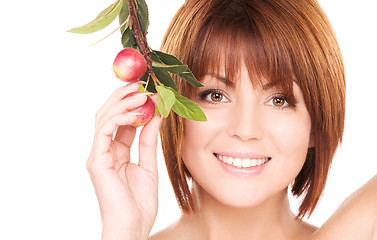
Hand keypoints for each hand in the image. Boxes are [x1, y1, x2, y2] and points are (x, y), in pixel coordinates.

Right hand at [86, 82, 161, 239]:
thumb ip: (149, 141)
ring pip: (104, 118)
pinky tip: (135, 113)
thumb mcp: (149, 164)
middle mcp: (104, 150)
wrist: (132, 227)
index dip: (133, 104)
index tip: (148, 89)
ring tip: (141, 92)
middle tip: (142, 83)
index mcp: (116, 151)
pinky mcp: (97, 160)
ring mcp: (98, 154)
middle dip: (124, 97)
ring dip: (122, 103)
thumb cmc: (140, 203)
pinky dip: (119, 118)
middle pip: (109, 114)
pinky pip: (104, 131)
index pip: (121, 120)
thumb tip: (155, 116)